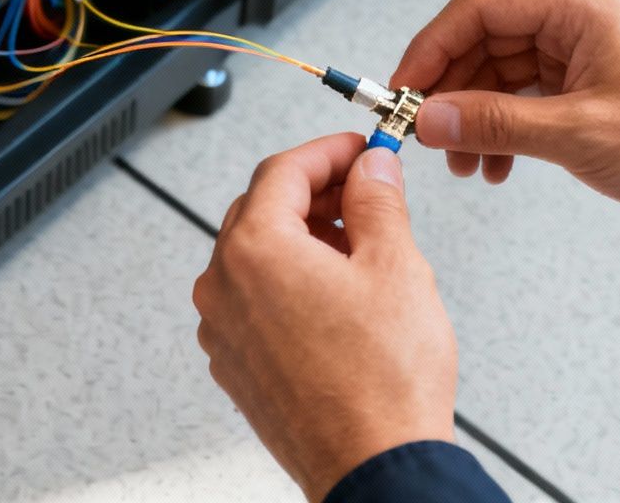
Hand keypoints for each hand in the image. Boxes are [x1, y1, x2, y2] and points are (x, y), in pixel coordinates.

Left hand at [193, 132, 455, 500]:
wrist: (375, 468)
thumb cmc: (383, 385)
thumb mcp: (396, 267)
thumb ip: (377, 202)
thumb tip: (371, 170)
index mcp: (254, 252)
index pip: (282, 171)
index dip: (328, 152)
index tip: (361, 151)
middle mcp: (224, 288)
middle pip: (263, 210)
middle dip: (317, 194)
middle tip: (367, 193)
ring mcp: (224, 330)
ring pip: (258, 257)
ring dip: (305, 240)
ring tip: (362, 250)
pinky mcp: (236, 365)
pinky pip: (256, 302)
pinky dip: (292, 284)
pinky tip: (339, 297)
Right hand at [392, 0, 619, 245]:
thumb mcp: (578, 135)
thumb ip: (495, 123)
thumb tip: (430, 119)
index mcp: (579, 6)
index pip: (477, 9)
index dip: (430, 49)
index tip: (402, 91)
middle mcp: (579, 18)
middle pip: (484, 40)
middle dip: (451, 91)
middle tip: (424, 135)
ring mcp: (585, 51)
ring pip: (501, 72)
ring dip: (474, 117)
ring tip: (464, 164)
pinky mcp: (591, 85)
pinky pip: (526, 96)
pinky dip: (503, 129)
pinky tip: (497, 164)